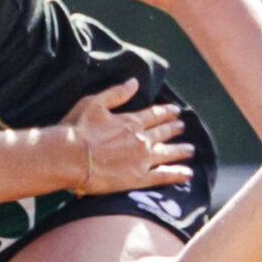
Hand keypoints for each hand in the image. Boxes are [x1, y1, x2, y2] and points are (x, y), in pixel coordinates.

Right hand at [64, 81, 193, 195]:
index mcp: (131, 121)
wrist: (70, 157)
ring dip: (180, 150)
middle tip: (182, 126)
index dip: (167, 112)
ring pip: (167, 153)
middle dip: (174, 128)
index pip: (154, 115)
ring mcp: (142, 160)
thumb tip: (134, 82)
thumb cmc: (77, 129)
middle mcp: (141, 139)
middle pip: (163, 133)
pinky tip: (187, 174)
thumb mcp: (94, 103)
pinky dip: (177, 174)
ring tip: (190, 149)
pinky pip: (163, 176)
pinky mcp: (138, 178)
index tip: (176, 110)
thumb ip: (116, 93)